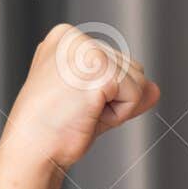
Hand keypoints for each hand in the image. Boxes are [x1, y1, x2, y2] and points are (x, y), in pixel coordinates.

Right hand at [0, 24, 160, 171]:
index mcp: (67, 38)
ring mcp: (86, 51)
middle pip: (134, 68)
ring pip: (139, 81)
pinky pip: (137, 96)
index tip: (72, 102)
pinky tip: (87, 114)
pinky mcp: (98, 69)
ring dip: (117, 107)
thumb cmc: (55, 129)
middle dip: (115, 99)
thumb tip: (156, 89)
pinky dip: (119, 115)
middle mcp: (75, 38)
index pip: (119, 62)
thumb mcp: (96, 102)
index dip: (107, 93)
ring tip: (81, 111)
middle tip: (77, 110)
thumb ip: (127, 90)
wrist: (31, 150)